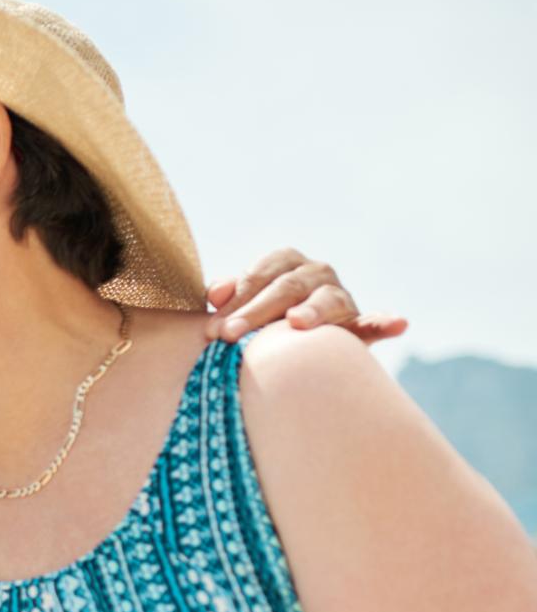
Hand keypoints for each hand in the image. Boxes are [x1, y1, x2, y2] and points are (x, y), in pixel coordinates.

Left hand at [206, 248, 407, 343]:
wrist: (296, 348)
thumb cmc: (260, 322)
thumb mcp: (244, 306)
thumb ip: (231, 297)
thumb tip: (215, 293)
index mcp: (286, 263)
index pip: (261, 273)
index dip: (237, 298)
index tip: (214, 328)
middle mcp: (317, 272)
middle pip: (286, 286)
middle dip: (256, 311)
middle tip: (229, 335)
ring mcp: (340, 296)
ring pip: (327, 299)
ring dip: (312, 310)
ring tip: (297, 322)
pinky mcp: (359, 324)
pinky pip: (373, 323)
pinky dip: (386, 323)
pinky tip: (398, 324)